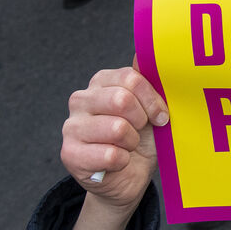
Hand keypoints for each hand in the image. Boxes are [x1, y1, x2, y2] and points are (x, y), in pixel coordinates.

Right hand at [61, 65, 168, 212]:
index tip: (161, 116)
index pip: (131, 78)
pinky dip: (123, 161)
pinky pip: (110, 155)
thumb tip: (147, 53)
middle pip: (121, 99)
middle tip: (141, 131)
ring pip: (117, 128)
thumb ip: (150, 82)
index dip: (152, 100)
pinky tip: (117, 162)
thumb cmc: (142, 138)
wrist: (129, 177)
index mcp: (102, 82)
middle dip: (141, 120)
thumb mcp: (152, 109)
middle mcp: (81, 99)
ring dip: (132, 143)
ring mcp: (71, 126)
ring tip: (128, 146)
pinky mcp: (69, 154)